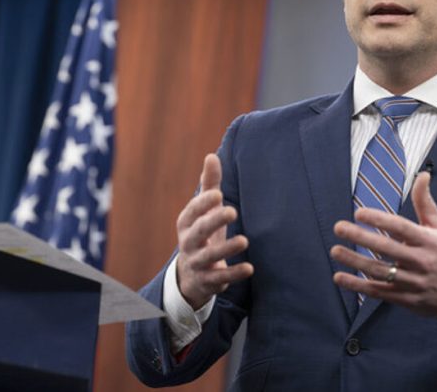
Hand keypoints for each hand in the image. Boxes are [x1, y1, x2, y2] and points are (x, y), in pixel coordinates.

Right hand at [176, 154, 253, 309]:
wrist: (190, 276)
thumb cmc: (201, 234)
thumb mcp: (204, 211)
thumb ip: (208, 185)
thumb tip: (211, 156)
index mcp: (187, 222)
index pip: (192, 211)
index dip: (203, 203)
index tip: (217, 194)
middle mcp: (188, 242)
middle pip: (199, 231)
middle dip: (213, 221)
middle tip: (232, 211)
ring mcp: (197, 263)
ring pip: (209, 256)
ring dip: (226, 249)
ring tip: (244, 241)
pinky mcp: (208, 280)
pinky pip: (220, 278)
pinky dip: (233, 273)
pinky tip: (249, 268)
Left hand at [331, 172, 436, 322]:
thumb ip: (425, 202)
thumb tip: (422, 175)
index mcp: (429, 241)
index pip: (401, 228)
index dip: (380, 219)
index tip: (359, 213)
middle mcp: (421, 261)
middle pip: (387, 248)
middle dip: (361, 237)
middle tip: (339, 228)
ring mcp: (413, 282)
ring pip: (379, 271)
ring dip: (355, 261)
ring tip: (335, 250)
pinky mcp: (405, 298)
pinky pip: (378, 291)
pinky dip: (357, 285)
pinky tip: (340, 277)